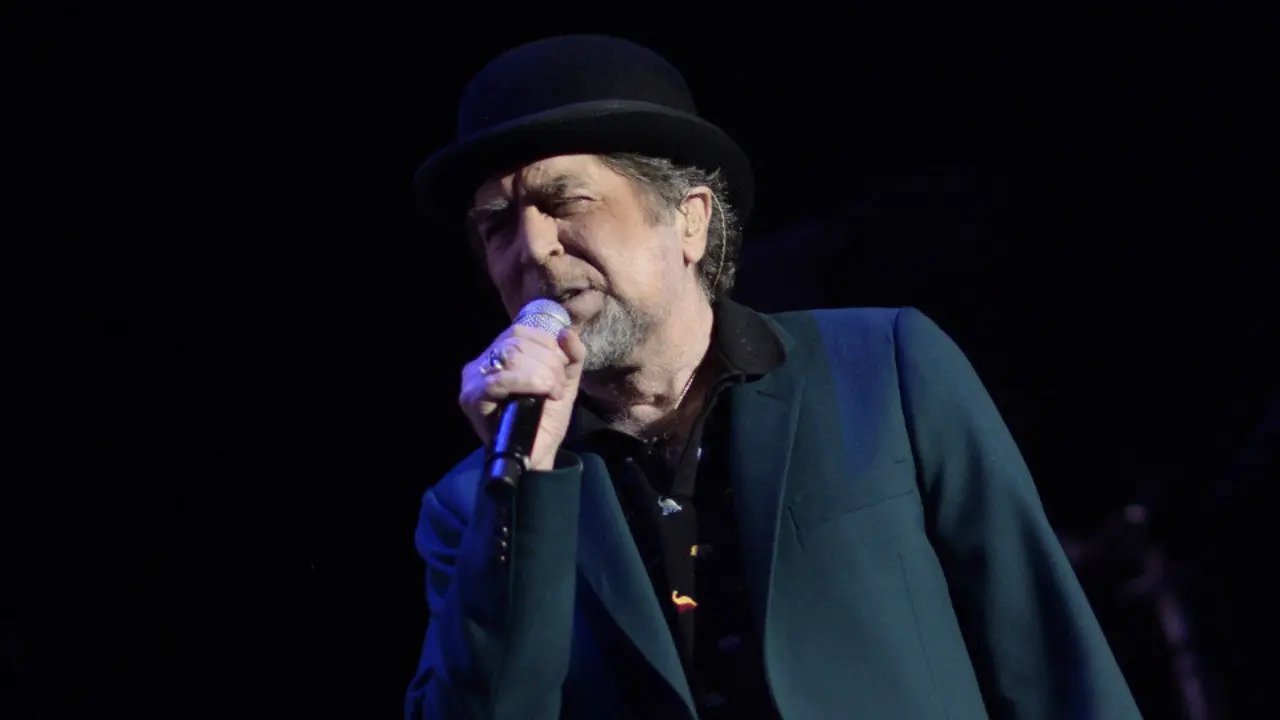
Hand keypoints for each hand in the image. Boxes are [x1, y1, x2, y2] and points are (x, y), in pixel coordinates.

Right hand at [458, 324, 586, 470]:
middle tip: (558, 385)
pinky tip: (545, 394)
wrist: (537, 454)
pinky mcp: (472, 399)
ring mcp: (473, 380)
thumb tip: (567, 332)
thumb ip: (570, 355)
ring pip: (511, 357)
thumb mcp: (564, 381)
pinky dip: (529, 382)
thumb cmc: (546, 418)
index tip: (561, 367)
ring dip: (542, 372)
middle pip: (516, 342)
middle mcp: (482, 363)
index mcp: (500, 354)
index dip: (547, 344)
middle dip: (548, 361)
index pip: (519, 331)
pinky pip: (500, 380)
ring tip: (552, 392)